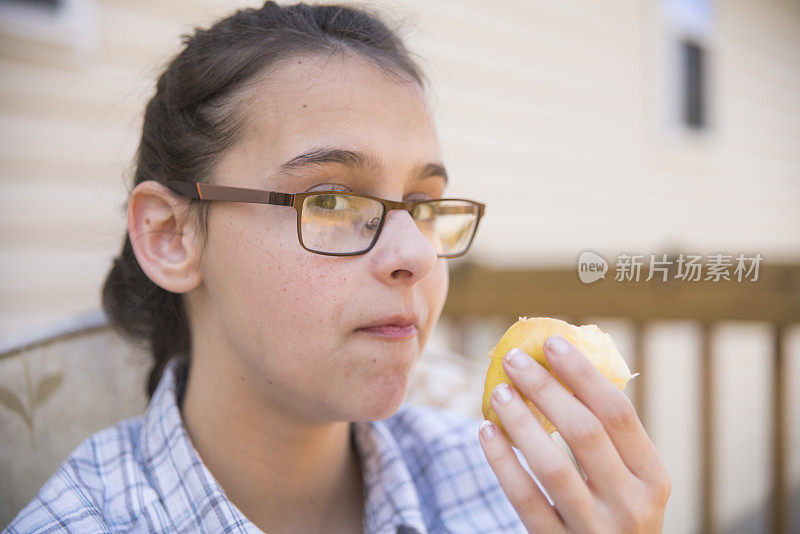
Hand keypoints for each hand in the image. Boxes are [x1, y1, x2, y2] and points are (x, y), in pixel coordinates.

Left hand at [478, 335, 670, 532]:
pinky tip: (487, 432)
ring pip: (552, 466)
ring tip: (499, 391)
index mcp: (653, 478)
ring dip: (521, 422)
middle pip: (584, 432)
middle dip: (546, 388)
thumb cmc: (614, 512)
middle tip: (514, 359)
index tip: (552, 342)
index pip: (618, 414)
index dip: (583, 373)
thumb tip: (560, 366)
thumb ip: (607, 437)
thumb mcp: (629, 480)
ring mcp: (596, 531)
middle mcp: (632, 506)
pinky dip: (502, 462)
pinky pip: (525, 499)